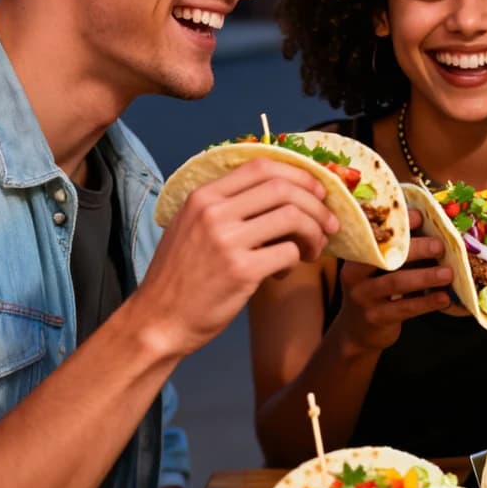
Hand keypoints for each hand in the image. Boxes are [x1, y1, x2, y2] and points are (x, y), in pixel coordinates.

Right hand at [133, 159, 339, 356]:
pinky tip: (286, 272)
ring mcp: (227, 240)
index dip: (299, 174)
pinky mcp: (241, 271)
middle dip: (317, 204)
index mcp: (203, 196)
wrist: (158, 321)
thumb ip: (229, 206)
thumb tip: (287, 194)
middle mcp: (213, 212)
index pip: (261, 166)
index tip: (317, 190)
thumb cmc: (182, 275)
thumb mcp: (193, 226)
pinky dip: (297, 260)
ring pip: (293, 217)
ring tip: (313, 249)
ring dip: (314, 232)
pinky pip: (288, 252)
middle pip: (284, 188)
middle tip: (329, 223)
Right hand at [332, 208, 454, 353]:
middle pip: (386, 257)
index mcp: (356, 255)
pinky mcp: (376, 318)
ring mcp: (363, 297)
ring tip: (448, 273)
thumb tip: (430, 225)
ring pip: (397, 282)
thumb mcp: (378, 270)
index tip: (421, 216)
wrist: (357, 331)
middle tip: (440, 245)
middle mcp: (354, 275)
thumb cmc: (375, 290)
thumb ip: (397, 250)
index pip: (376, 234)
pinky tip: (444, 298)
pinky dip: (427, 302)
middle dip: (416, 249)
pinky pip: (404, 308)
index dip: (398, 225)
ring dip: (426, 276)